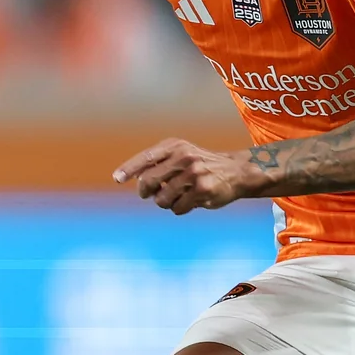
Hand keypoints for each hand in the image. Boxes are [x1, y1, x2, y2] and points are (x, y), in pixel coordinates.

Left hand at [111, 138, 259, 213]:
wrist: (236, 171)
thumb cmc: (203, 165)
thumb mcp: (182, 154)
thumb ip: (160, 162)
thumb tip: (134, 178)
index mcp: (175, 146)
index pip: (146, 157)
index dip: (129, 169)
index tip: (117, 178)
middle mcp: (184, 157)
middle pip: (148, 182)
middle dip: (146, 192)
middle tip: (152, 194)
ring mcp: (194, 173)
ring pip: (161, 199)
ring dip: (166, 202)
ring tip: (179, 196)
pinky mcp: (202, 190)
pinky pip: (177, 208)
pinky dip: (180, 208)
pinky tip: (192, 200)